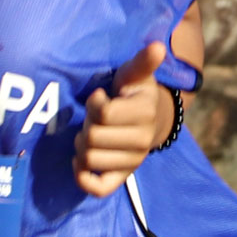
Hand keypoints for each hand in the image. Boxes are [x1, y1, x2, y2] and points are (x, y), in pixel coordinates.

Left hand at [74, 42, 171, 196]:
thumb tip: (158, 47)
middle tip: (92, 119)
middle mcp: (142, 141)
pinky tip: (79, 163)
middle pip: (93, 138)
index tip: (98, 96)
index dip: (93, 103)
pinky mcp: (122, 178)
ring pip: (90, 160)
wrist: (148, 121)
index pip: (103, 113)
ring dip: (81, 147)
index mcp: (145, 113)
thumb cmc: (133, 92)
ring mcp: (133, 162)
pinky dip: (82, 178)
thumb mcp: (135, 74)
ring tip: (88, 136)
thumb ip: (143, 62)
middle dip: (86, 125)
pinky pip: (98, 189)